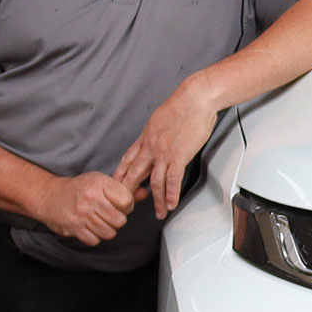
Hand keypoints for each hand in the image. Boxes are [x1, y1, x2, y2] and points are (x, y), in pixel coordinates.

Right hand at [40, 171, 137, 246]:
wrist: (50, 196)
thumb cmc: (79, 189)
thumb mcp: (101, 182)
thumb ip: (124, 190)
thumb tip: (146, 193)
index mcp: (100, 183)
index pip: (127, 201)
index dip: (127, 206)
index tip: (119, 204)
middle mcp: (91, 198)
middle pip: (120, 220)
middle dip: (117, 219)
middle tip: (108, 214)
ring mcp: (82, 214)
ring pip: (110, 232)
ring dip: (107, 229)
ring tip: (99, 220)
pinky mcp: (74, 228)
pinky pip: (95, 240)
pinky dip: (94, 236)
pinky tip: (89, 227)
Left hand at [113, 76, 220, 220]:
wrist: (194, 99)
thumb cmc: (182, 105)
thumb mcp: (160, 117)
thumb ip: (156, 131)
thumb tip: (156, 136)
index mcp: (145, 137)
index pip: (128, 159)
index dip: (121, 173)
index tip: (117, 183)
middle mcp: (151, 148)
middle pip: (135, 174)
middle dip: (130, 191)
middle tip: (127, 205)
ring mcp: (163, 154)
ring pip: (154, 182)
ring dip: (156, 200)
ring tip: (158, 212)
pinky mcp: (179, 157)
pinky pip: (173, 180)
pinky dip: (171, 194)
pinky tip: (171, 204)